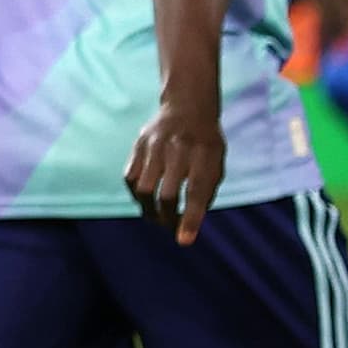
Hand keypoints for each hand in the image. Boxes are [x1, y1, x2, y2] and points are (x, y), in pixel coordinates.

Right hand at [124, 103, 226, 242]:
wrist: (188, 106)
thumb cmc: (206, 143)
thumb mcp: (216, 161)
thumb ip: (205, 190)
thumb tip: (186, 225)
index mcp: (205, 154)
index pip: (197, 191)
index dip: (190, 218)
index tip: (183, 241)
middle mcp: (179, 149)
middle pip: (167, 193)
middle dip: (167, 217)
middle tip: (169, 227)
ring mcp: (155, 145)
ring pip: (144, 188)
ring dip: (148, 209)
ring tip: (155, 216)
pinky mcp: (138, 145)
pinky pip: (131, 178)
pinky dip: (136, 194)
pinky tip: (145, 198)